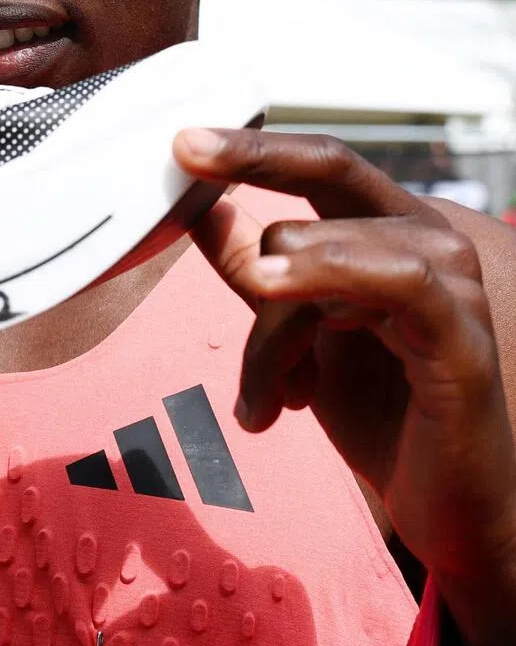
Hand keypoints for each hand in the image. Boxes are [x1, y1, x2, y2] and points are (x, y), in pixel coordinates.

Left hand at [173, 128, 515, 645]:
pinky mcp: (462, 338)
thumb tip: (200, 210)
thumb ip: (255, 268)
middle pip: (325, 181)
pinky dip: (328, 284)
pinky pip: (396, 281)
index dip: (251, 145)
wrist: (441, 504)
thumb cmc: (373, 410)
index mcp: (381, 232)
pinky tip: (283, 327)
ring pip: (326, 253)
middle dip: (252, 176)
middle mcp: (422, 240)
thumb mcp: (293, 332)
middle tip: (189, 163)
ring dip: (273, 331)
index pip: (317, 164)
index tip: (182, 141)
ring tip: (263, 395)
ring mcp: (450, 285)